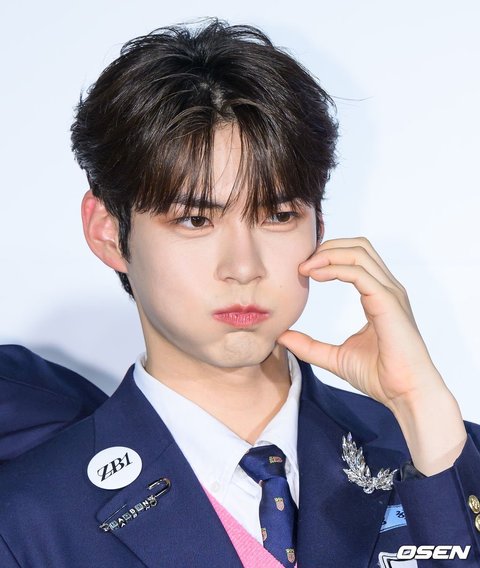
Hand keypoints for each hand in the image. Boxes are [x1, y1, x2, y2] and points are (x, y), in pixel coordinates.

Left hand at [277, 237, 466, 475]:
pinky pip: (360, 273)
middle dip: (327, 247)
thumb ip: (309, 346)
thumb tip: (282, 337)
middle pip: (358, 246)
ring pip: (360, 252)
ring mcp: (390, 293)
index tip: (301, 269)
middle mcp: (387, 289)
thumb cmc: (380, 376)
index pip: (355, 259)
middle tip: (301, 263)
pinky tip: (316, 276)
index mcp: (378, 296)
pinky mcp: (388, 302)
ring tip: (305, 267)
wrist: (405, 395)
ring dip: (328, 254)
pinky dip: (335, 269)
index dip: (327, 257)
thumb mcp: (334, 358)